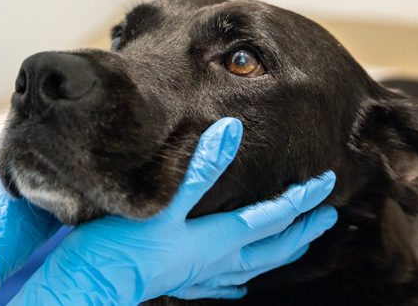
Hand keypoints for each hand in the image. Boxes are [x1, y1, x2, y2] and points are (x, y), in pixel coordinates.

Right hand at [9, 117, 337, 304]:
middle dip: (302, 230)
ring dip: (277, 255)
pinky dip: (237, 282)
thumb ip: (200, 168)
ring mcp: (198, 276)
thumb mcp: (162, 203)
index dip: (301, 200)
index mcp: (217, 238)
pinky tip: (239, 286)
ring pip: (251, 268)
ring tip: (294, 247)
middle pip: (271, 247)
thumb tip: (232, 131)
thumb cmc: (124, 247)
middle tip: (327, 217)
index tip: (327, 183)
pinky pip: (220, 285)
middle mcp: (215, 260)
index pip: (272, 217)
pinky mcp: (178, 284)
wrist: (90, 286)